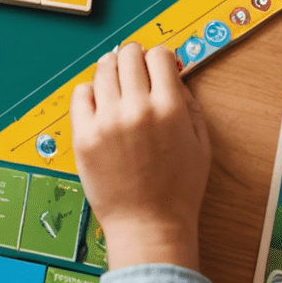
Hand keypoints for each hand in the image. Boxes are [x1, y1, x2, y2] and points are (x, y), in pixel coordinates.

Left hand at [70, 42, 210, 272]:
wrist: (148, 227)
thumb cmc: (178, 190)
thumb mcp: (200, 144)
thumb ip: (188, 103)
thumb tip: (171, 72)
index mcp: (169, 109)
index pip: (159, 55)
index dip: (159, 57)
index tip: (157, 64)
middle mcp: (136, 110)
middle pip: (129, 55)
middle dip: (134, 56)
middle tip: (135, 67)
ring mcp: (107, 121)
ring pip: (103, 69)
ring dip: (112, 69)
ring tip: (117, 84)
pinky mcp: (84, 135)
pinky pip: (80, 93)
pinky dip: (90, 92)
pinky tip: (100, 104)